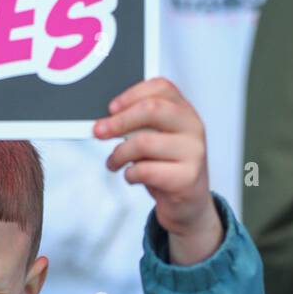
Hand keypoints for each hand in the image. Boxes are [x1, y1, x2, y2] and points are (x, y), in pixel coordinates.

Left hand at [93, 77, 222, 264]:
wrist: (189, 205)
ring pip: (144, 142)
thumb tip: (107, 121)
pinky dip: (129, 174)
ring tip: (113, 162)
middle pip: (152, 110)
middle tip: (99, 131)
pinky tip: (130, 176)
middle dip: (119, 120)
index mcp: (186, 113)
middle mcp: (193, 129)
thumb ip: (140, 127)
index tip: (111, 108)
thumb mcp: (158, 141)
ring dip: (119, 153)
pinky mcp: (186, 179)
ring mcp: (193, 153)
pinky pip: (145, 171)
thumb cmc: (168, 169)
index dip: (132, 94)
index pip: (161, 88)